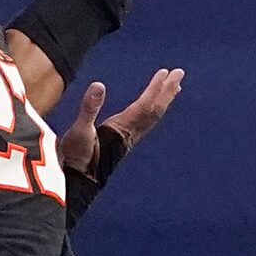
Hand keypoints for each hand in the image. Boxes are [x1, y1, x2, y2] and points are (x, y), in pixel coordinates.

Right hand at [60, 68, 182, 171]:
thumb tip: (98, 85)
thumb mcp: (79, 132)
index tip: (165, 72)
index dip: (155, 89)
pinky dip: (153, 111)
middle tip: (179, 73)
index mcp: (121, 129)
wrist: (76, 183)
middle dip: (167, 91)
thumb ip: (89, 109)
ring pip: (152, 118)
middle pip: (155, 111)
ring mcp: (128, 140)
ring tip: (175, 88)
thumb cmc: (76, 159)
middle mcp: (129, 134)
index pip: (144, 105)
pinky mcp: (123, 143)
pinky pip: (145, 123)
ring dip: (163, 101)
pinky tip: (152, 108)